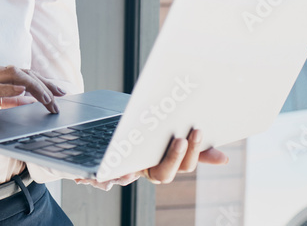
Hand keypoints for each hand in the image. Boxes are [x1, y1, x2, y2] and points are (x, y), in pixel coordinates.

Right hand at [0, 64, 65, 138]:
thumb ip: (4, 100)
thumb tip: (24, 101)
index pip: (23, 72)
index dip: (43, 80)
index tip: (59, 90)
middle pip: (24, 71)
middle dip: (45, 83)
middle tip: (61, 95)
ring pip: (15, 75)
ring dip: (35, 87)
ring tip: (48, 99)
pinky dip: (11, 88)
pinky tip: (24, 92)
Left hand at [74, 128, 228, 189]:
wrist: (124, 129)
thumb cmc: (153, 134)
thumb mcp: (174, 138)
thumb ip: (197, 151)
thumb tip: (224, 159)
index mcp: (165, 164)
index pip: (181, 166)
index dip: (188, 154)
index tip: (193, 134)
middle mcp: (148, 170)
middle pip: (162, 174)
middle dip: (171, 158)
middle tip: (179, 138)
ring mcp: (129, 169)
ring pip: (128, 178)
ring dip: (123, 176)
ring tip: (122, 172)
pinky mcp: (108, 167)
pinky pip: (99, 176)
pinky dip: (90, 178)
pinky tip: (81, 178)